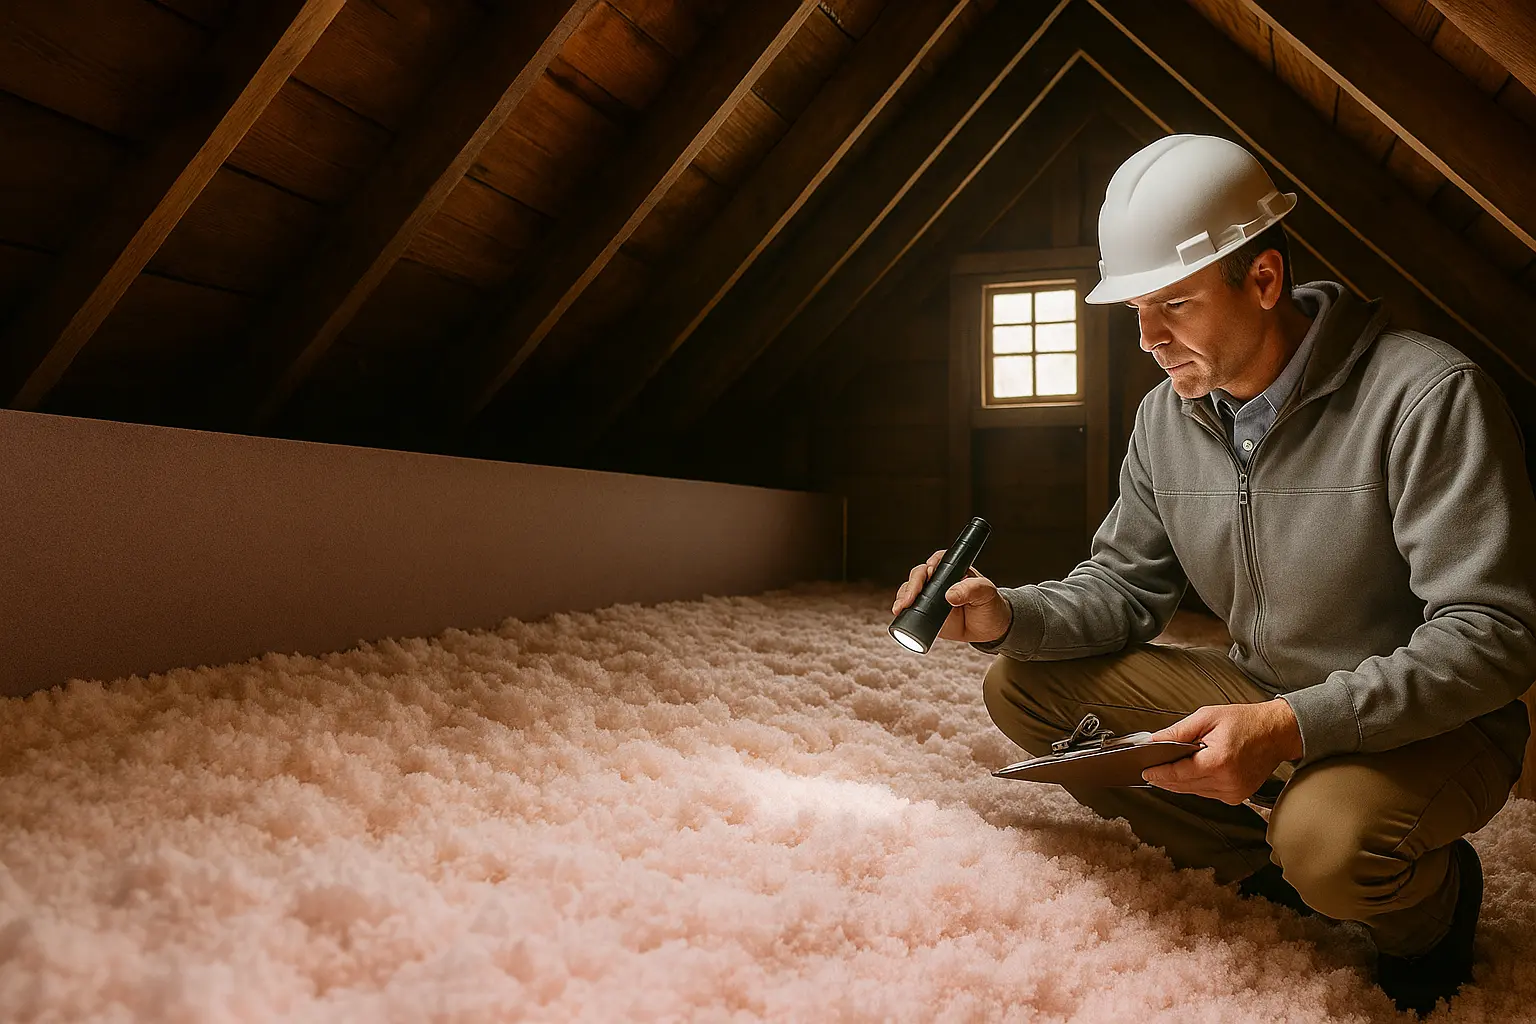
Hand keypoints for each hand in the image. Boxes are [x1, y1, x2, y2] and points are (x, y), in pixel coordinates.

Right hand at [891, 549, 1011, 644]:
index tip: (928, 574)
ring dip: (903, 596)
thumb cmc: (990, 605)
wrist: (989, 628)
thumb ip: (971, 590)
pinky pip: (909, 606)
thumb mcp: (986, 593)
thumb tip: (950, 595)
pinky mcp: (925, 610)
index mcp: (953, 568)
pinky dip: (902, 608)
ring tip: (901, 607)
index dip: (929, 567)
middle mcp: (938, 579)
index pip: (937, 561)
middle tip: (910, 599)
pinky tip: (898, 612)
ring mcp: (930, 595)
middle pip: (918, 575)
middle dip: (911, 585)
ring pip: (910, 589)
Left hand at [1139, 699, 1302, 804]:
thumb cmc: (1245, 721)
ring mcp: (1234, 792)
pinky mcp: (1237, 796)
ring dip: (1179, 782)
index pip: (1179, 774)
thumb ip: (1179, 731)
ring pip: (1194, 792)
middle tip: (1150, 769)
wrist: (1277, 733)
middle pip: (1184, 785)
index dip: (1159, 773)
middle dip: (1165, 778)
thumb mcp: (1207, 717)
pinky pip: (1207, 793)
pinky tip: (1191, 772)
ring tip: (1168, 769)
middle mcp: (1227, 781)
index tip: (1145, 771)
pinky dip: (1196, 784)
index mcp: (1219, 761)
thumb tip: (1154, 741)